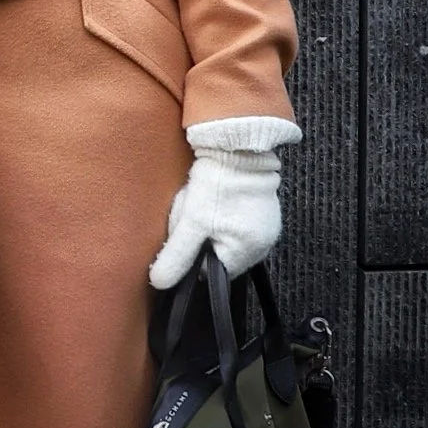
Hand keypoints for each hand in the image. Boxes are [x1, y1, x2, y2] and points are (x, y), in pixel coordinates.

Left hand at [148, 143, 285, 288]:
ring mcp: (267, 226)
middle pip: (220, 254)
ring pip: (227, 238)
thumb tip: (160, 282)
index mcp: (248, 253)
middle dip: (203, 238)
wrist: (237, 146)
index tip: (188, 232)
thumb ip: (176, 256)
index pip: (212, 271)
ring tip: (207, 203)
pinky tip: (217, 198)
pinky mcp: (265, 210)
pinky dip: (225, 213)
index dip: (194, 254)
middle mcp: (263, 244)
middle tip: (196, 214)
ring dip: (212, 225)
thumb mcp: (190, 222)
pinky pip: (238, 222)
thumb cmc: (216, 184)